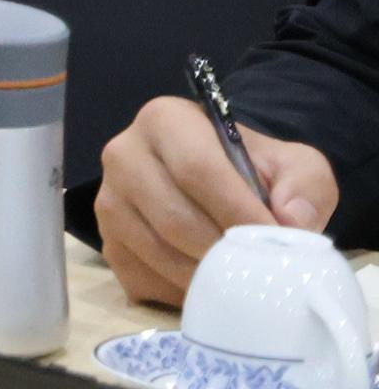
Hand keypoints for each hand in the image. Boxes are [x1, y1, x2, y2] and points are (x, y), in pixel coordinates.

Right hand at [96, 94, 338, 304]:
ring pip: (158, 252)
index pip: (197, 170)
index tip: (274, 243)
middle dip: (225, 252)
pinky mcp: (106, 241)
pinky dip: (182, 291)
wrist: (214, 183)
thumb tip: (291, 220)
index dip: (239, 213)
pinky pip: (144, 276)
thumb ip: (306, 184)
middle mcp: (122, 154)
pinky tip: (209, 282)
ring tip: (239, 277)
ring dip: (206, 276)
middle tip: (260, 268)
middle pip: (174, 218)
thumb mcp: (293, 164)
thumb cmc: (253, 170)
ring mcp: (107, 200)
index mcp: (165, 121)